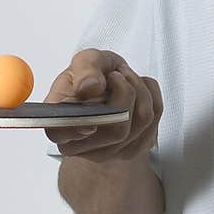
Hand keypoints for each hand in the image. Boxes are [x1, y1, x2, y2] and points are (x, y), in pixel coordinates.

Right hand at [41, 48, 162, 164]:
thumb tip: (90, 87)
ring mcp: (109, 152)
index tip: (90, 118)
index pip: (58, 134)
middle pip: (115, 130)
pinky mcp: (134, 148)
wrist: (108, 83)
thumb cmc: (92, 74)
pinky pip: (155, 117)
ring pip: (141, 122)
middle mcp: (81, 145)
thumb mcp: (85, 60)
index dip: (74, 128)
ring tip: (125, 76)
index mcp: (58, 124)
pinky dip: (151, 93)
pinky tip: (136, 87)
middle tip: (117, 73)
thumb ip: (85, 68)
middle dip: (125, 91)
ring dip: (139, 88)